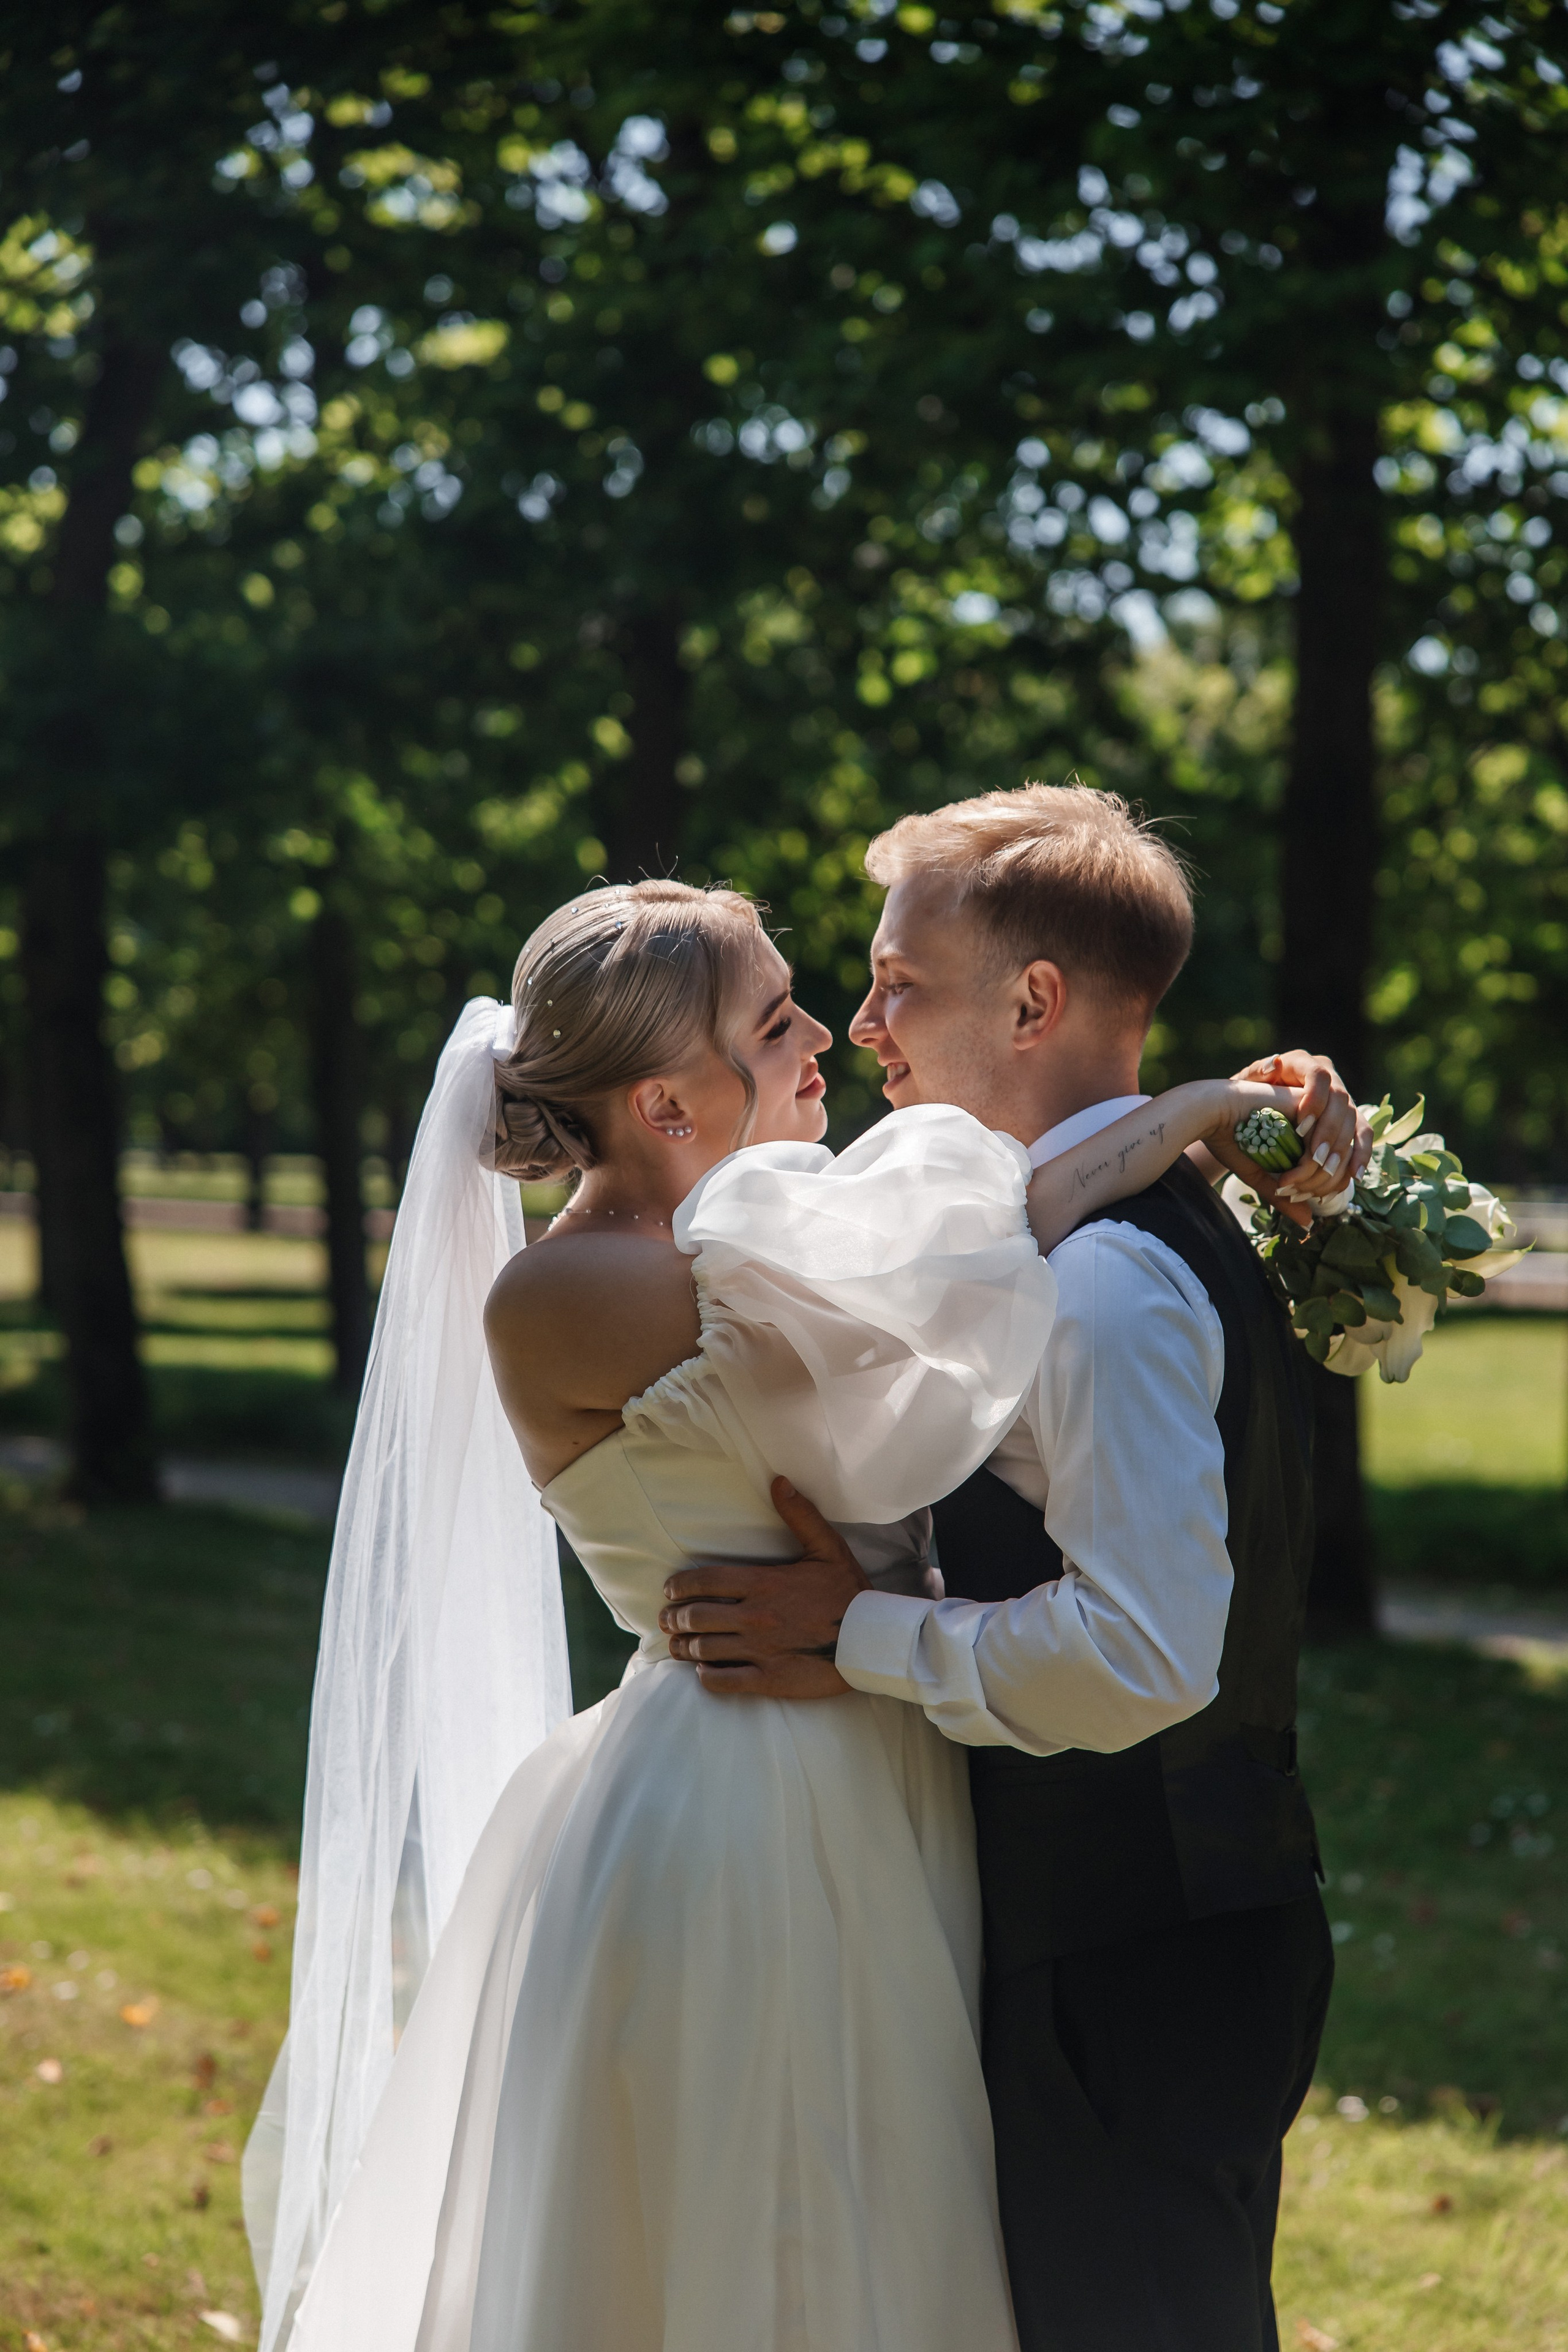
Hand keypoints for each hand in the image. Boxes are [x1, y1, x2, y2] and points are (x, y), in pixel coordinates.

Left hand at [658, 1477, 867, 1699]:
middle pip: (697, 1617)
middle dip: (674, 1618)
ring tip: (676, 1645)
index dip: (680, 1586)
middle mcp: (755, 1617)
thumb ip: (800, 1515)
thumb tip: (779, 1481)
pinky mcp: (768, 1680)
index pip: (706, 1581)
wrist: (872, 1642)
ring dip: (684, 1648)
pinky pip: (724, 1681)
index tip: (669, 1591)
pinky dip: (707, 1677)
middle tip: (666, 1619)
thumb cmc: (849, 1593)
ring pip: (704, 1650)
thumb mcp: (827, 1547)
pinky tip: (703, 1672)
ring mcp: (760, 1651)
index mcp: (764, 1584)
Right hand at [1201, 1078, 1354, 1216]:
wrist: (1211, 1112)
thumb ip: (1284, 1196)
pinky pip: (1321, 1143)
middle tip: (1289, 1193)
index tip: (1296, 1196)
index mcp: (1310, 1136)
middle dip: (1317, 1187)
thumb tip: (1309, 1222)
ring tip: (1284, 1184)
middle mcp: (1316, 1123)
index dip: (1324, 1188)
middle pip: (1341, 1162)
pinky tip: (1285, 1174)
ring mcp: (1314, 1113)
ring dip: (1310, 1179)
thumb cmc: (1230, 1139)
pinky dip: (1307, 1166)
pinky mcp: (1307, 1105)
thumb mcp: (1260, 1175)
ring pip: (1334, 1155)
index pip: (1339, 1166)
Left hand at [1233, 1050, 1371, 1193]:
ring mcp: (1342, 1098)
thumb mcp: (1247, 1082)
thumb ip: (1256, 1073)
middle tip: (1315, 1156)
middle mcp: (1329, 1078)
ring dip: (1343, 1146)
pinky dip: (1360, 1154)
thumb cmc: (1249, 1093)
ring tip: (1328, 1169)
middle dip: (1329, 1130)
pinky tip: (1354, 1174)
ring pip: (1354, 1119)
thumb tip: (1273, 1063)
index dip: (1314, 1100)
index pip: (1319, 1076)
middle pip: (1340, 1100)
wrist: (1257, 1107)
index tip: (1300, 1126)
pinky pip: (1363, 1134)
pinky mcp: (1349, 1118)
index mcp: (1304, 1063)